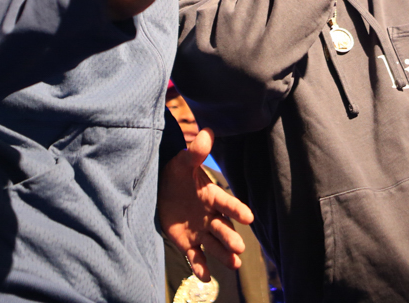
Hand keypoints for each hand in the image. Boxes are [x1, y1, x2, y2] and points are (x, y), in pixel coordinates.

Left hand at [158, 128, 254, 281]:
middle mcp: (210, 216)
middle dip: (231, 238)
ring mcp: (199, 230)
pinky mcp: (187, 242)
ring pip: (214, 244)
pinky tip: (204, 277)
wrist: (158, 189)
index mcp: (212, 196)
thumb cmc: (174, 174)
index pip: (227, 203)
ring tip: (234, 263)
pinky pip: (195, 256)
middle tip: (239, 248)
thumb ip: (195, 152)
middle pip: (223, 228)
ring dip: (224, 254)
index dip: (237, 210)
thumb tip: (208, 131)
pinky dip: (200, 267)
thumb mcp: (182, 162)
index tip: (249, 217)